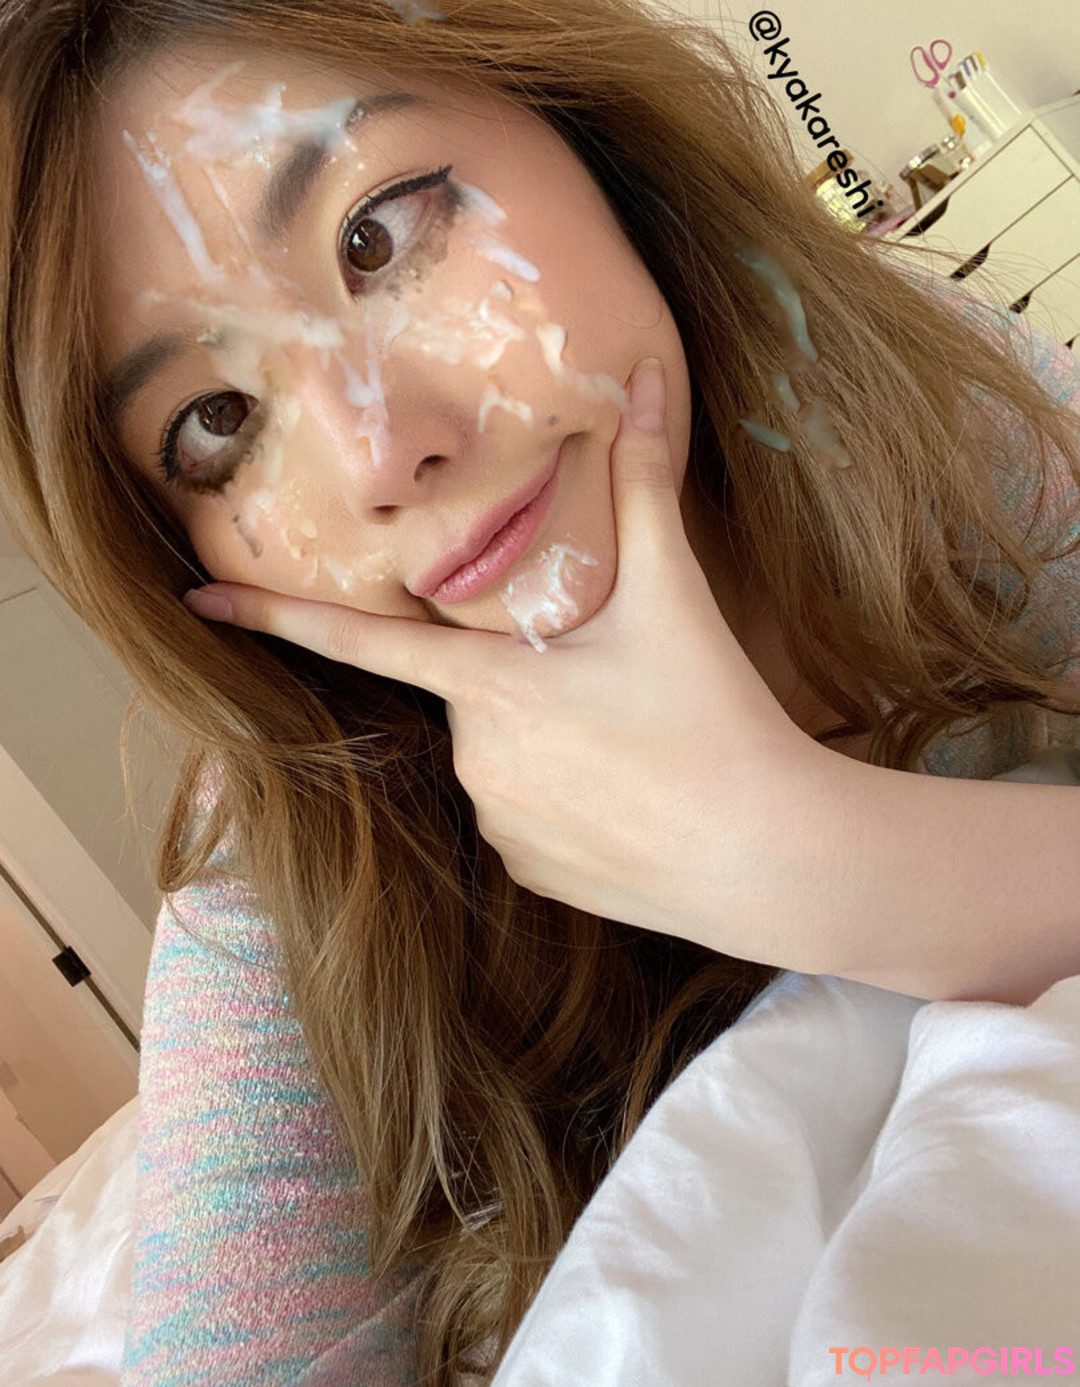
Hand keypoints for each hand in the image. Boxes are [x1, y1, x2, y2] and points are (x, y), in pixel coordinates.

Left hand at [182, 357, 825, 962]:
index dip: (275, 615)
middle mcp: (472, 758)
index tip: (198, 601)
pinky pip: (525, 819)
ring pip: (501, 758)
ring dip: (549, 742)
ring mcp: (495, 824)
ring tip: (636, 751)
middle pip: (473, 694)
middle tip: (618, 696)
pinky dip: (564, 801)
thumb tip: (648, 381)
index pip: (360, 641)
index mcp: (490, 684)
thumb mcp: (677, 596)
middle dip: (527, 682)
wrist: (767, 856)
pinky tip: (630, 802)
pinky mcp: (527, 874)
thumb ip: (646, 485)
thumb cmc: (716, 716)